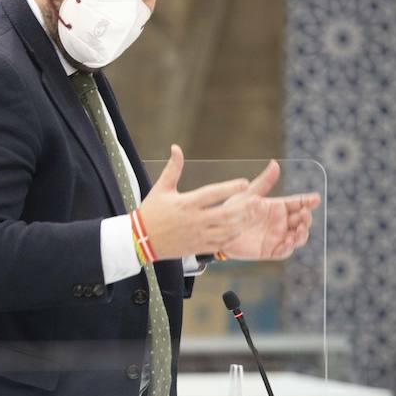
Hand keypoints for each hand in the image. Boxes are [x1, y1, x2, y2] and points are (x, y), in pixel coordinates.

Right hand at [137, 145, 255, 259]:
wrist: (140, 239)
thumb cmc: (150, 212)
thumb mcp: (161, 188)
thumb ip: (173, 168)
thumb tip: (176, 148)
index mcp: (186, 203)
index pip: (212, 194)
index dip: (230, 188)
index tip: (245, 183)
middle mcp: (194, 220)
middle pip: (225, 214)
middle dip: (243, 207)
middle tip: (256, 201)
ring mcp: (197, 235)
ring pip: (226, 231)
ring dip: (240, 223)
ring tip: (250, 215)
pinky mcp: (197, 247)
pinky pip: (219, 244)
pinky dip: (231, 237)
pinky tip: (237, 230)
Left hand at [218, 161, 320, 259]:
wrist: (217, 230)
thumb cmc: (232, 210)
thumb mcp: (248, 195)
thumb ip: (264, 182)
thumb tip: (275, 164)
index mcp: (278, 207)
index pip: (298, 203)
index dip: (308, 201)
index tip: (315, 198)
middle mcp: (280, 222)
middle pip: (302, 220)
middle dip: (307, 217)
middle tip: (304, 214)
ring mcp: (277, 236)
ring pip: (298, 236)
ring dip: (302, 233)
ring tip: (299, 229)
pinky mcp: (270, 250)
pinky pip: (285, 250)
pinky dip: (290, 247)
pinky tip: (289, 240)